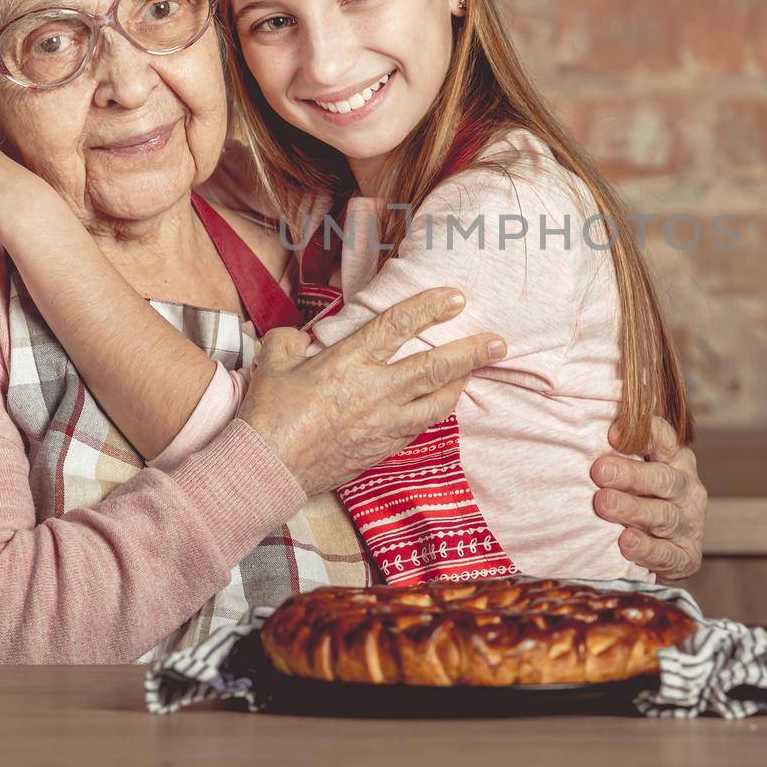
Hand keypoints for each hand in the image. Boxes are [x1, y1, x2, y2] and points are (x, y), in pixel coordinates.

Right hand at [239, 287, 505, 496]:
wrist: (268, 469)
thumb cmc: (269, 414)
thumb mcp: (274, 361)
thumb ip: (293, 339)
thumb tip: (304, 338)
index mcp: (350, 362)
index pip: (398, 326)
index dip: (430, 307)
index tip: (456, 298)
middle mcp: (376, 391)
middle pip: (436, 367)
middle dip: (472, 352)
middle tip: (498, 342)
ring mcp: (385, 423)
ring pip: (438, 402)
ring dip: (461, 385)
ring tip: (473, 372)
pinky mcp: (384, 448)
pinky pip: (420, 426)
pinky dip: (434, 411)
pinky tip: (438, 404)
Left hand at [591, 416, 706, 580]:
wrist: (664, 550)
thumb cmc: (638, 498)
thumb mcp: (633, 470)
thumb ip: (614, 451)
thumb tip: (572, 422)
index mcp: (675, 459)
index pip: (664, 439)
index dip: (643, 433)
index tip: (611, 433)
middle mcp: (687, 488)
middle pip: (663, 478)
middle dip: (630, 474)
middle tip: (599, 471)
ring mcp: (690, 523)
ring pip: (664, 515)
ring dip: (632, 509)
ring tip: (603, 503)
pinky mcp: (687, 556)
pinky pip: (668, 553)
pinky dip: (647, 549)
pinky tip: (625, 542)